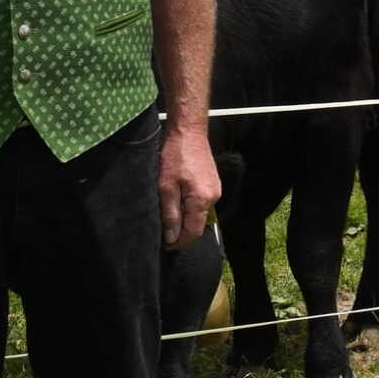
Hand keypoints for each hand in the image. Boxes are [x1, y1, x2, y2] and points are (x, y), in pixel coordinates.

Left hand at [160, 124, 222, 247]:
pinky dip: (190, 208)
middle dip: (181, 231)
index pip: (192, 232)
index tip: (164, 244)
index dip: (178, 242)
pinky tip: (177, 201)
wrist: (189, 133)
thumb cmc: (174, 157)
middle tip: (163, 230)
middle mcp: (213, 198)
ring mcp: (216, 190)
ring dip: (185, 218)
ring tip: (168, 214)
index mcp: (202, 200)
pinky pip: (201, 204)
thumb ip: (170, 214)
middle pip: (197, 225)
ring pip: (199, 214)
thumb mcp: (166, 187)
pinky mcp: (213, 184)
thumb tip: (172, 237)